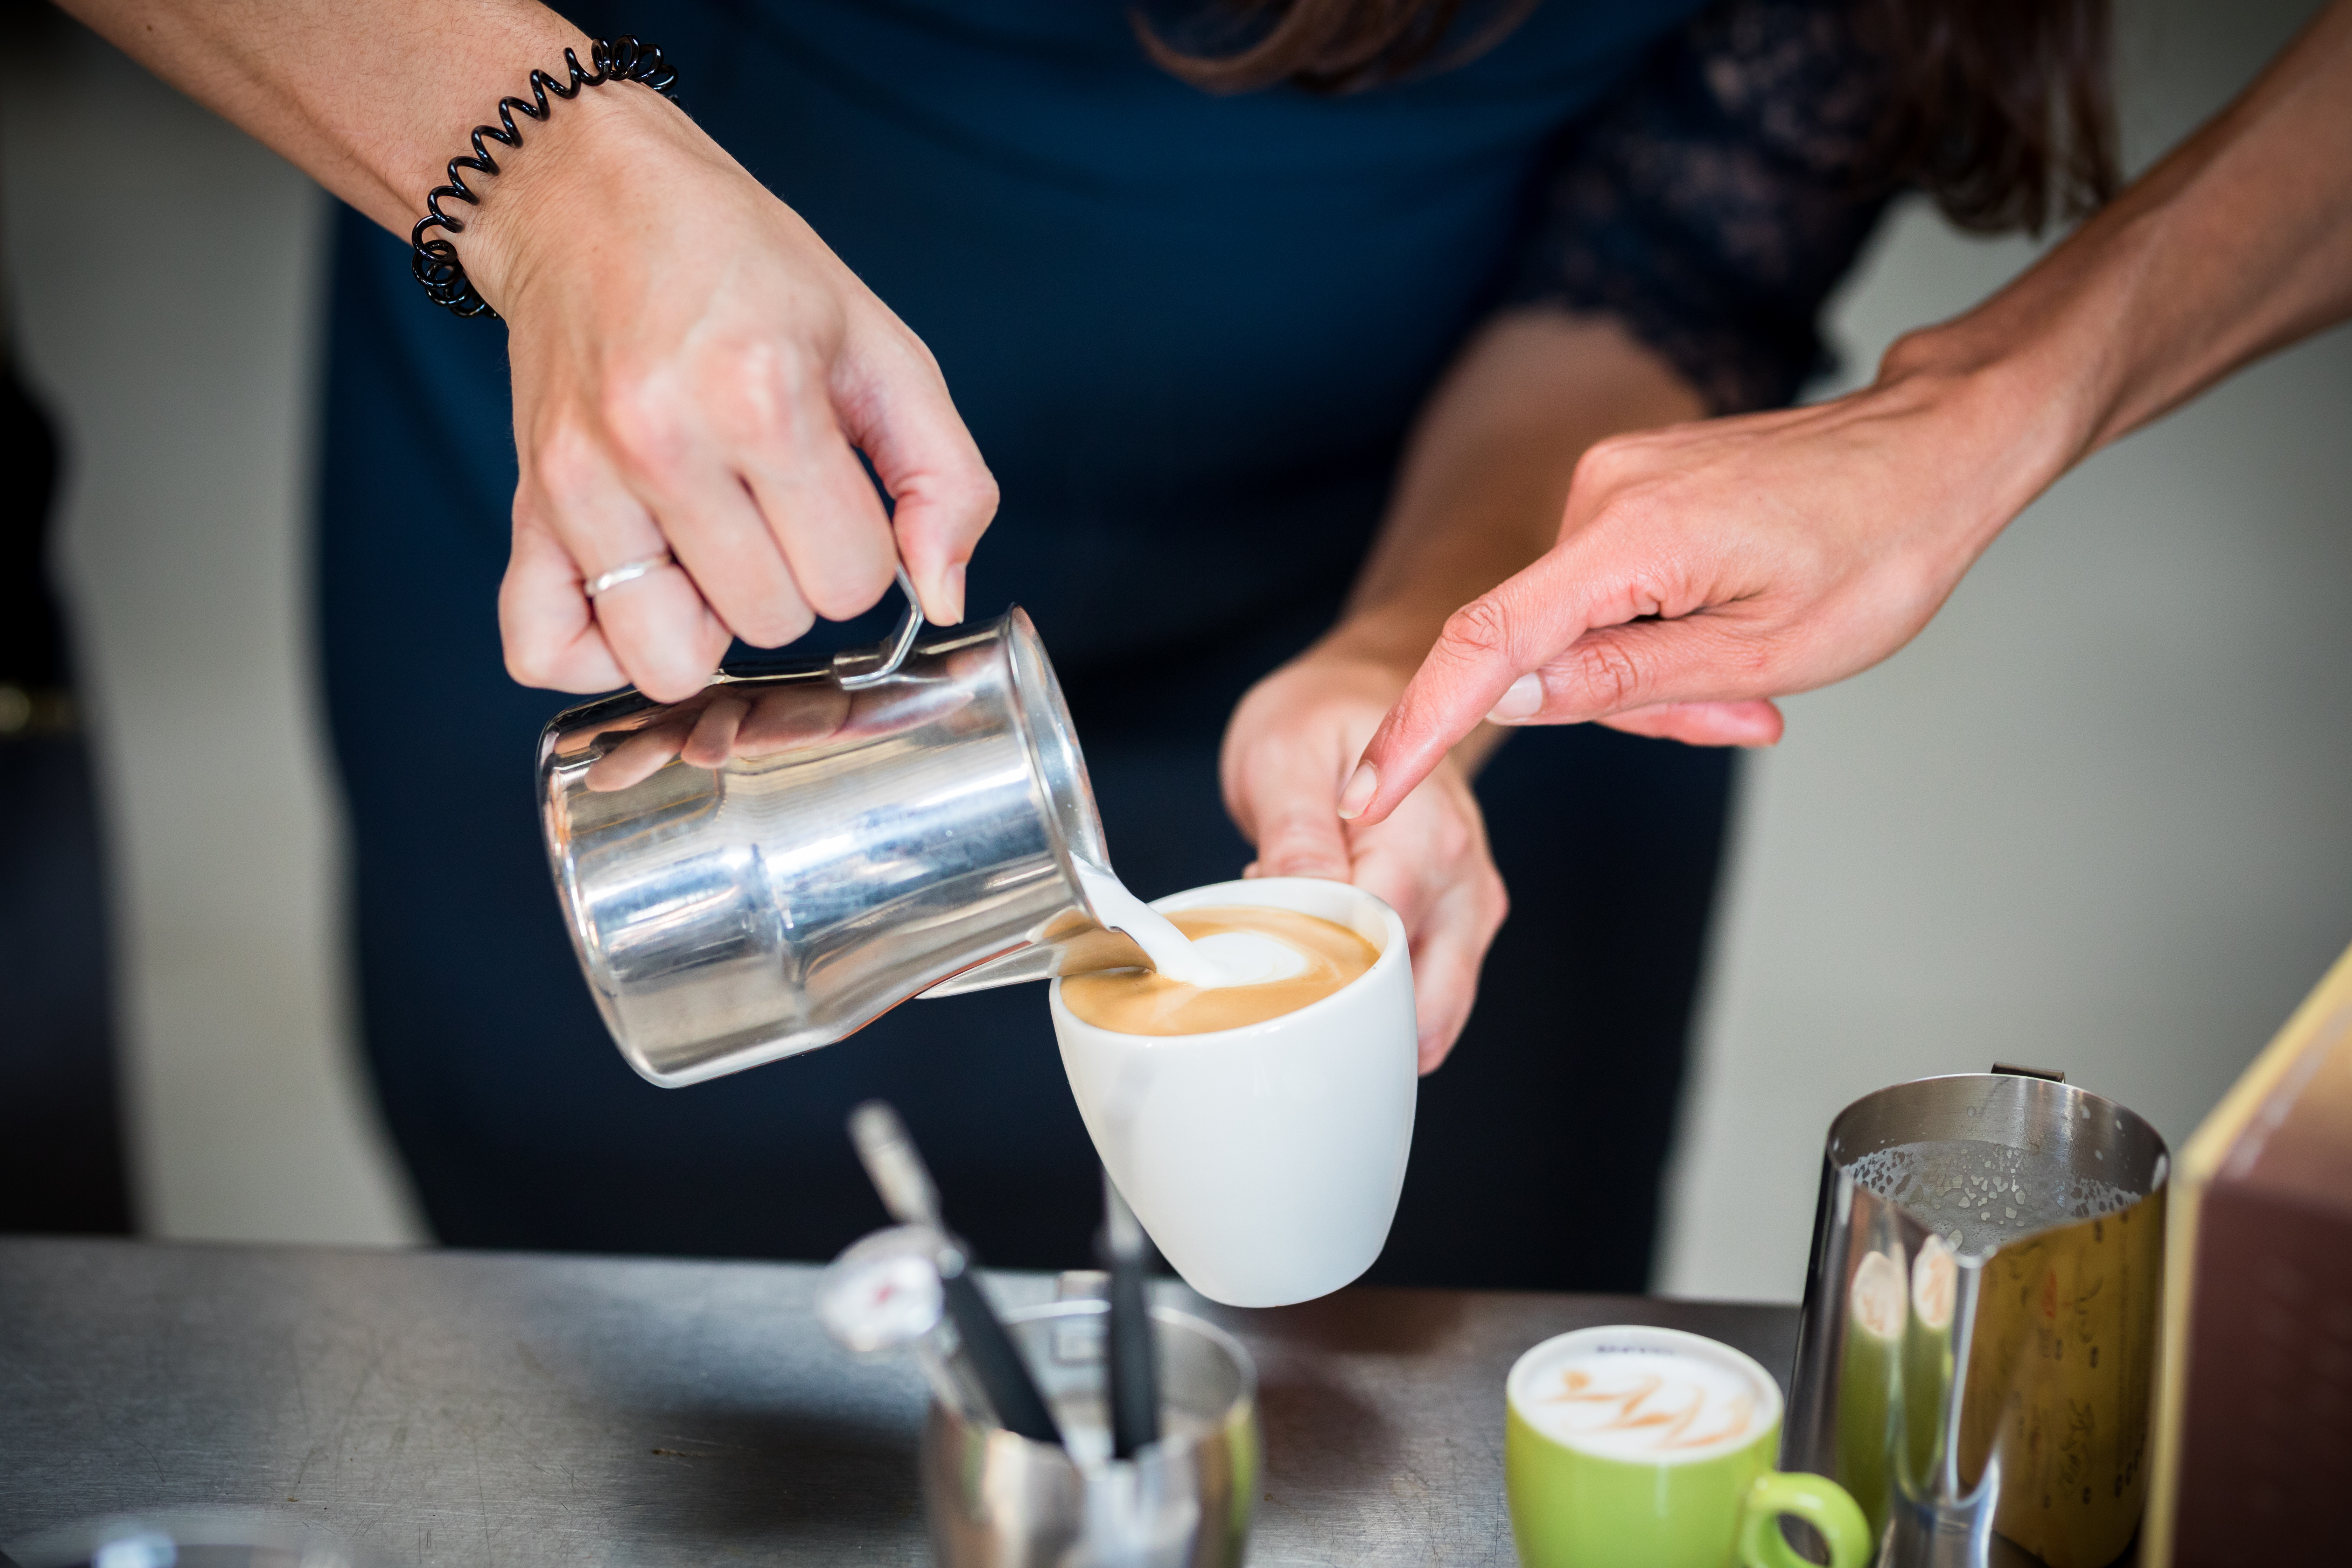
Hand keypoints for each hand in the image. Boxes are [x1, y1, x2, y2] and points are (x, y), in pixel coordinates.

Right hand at [460, 85, 998, 702]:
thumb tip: (941, 596)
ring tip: (705, 541)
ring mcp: (580, 482)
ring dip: (704, 620)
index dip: (858, 547)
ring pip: (670, 661)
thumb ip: (944, 476)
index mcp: (762, 395)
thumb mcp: (880, 345)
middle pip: (769, 623)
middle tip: (766, 498)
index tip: (830, 489)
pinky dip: (598, 646)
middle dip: (789, 578)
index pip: (850, 581)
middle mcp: (660, 443)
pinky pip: (546, 651)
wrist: (589, 198)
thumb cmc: (740, 267)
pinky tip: (638, 588)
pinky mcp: (526, 504)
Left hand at [1221, 648, 1508, 1072]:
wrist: (1367, 694)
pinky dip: (1382, 1004)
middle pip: (1417, 1005)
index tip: (1265, 953)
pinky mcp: (1462, 926)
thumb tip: (1297, 906)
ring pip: (1429, 1015)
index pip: (1379, 949)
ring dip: (1365, 1015)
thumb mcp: (1284, 757)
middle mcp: (1464, 883)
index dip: (1314, 970)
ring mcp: (1471, 910)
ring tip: (1308, 968)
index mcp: (1425, 841)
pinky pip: (1429, 997)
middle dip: (1347, 1018)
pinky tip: (1337, 969)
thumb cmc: (1322, 719)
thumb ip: (1295, 835)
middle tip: (1282, 982)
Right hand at [1340, 346, 2072, 821]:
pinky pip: (1609, 585)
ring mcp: (1613, 478)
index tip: (1369, 791)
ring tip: (1755, 675)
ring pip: (1581, 622)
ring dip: (1653, 669)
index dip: (1421, 724)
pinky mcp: (1630, 484)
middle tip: (1742, 715)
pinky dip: (1658, 627)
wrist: (1938, 445)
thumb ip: (1624, 680)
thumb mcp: (1765, 649)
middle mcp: (1600, 489)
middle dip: (1626, 702)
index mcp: (1630, 532)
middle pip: (1544, 644)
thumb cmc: (1881, 546)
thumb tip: (1507, 700)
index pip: (1489, 641)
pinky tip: (1732, 628)